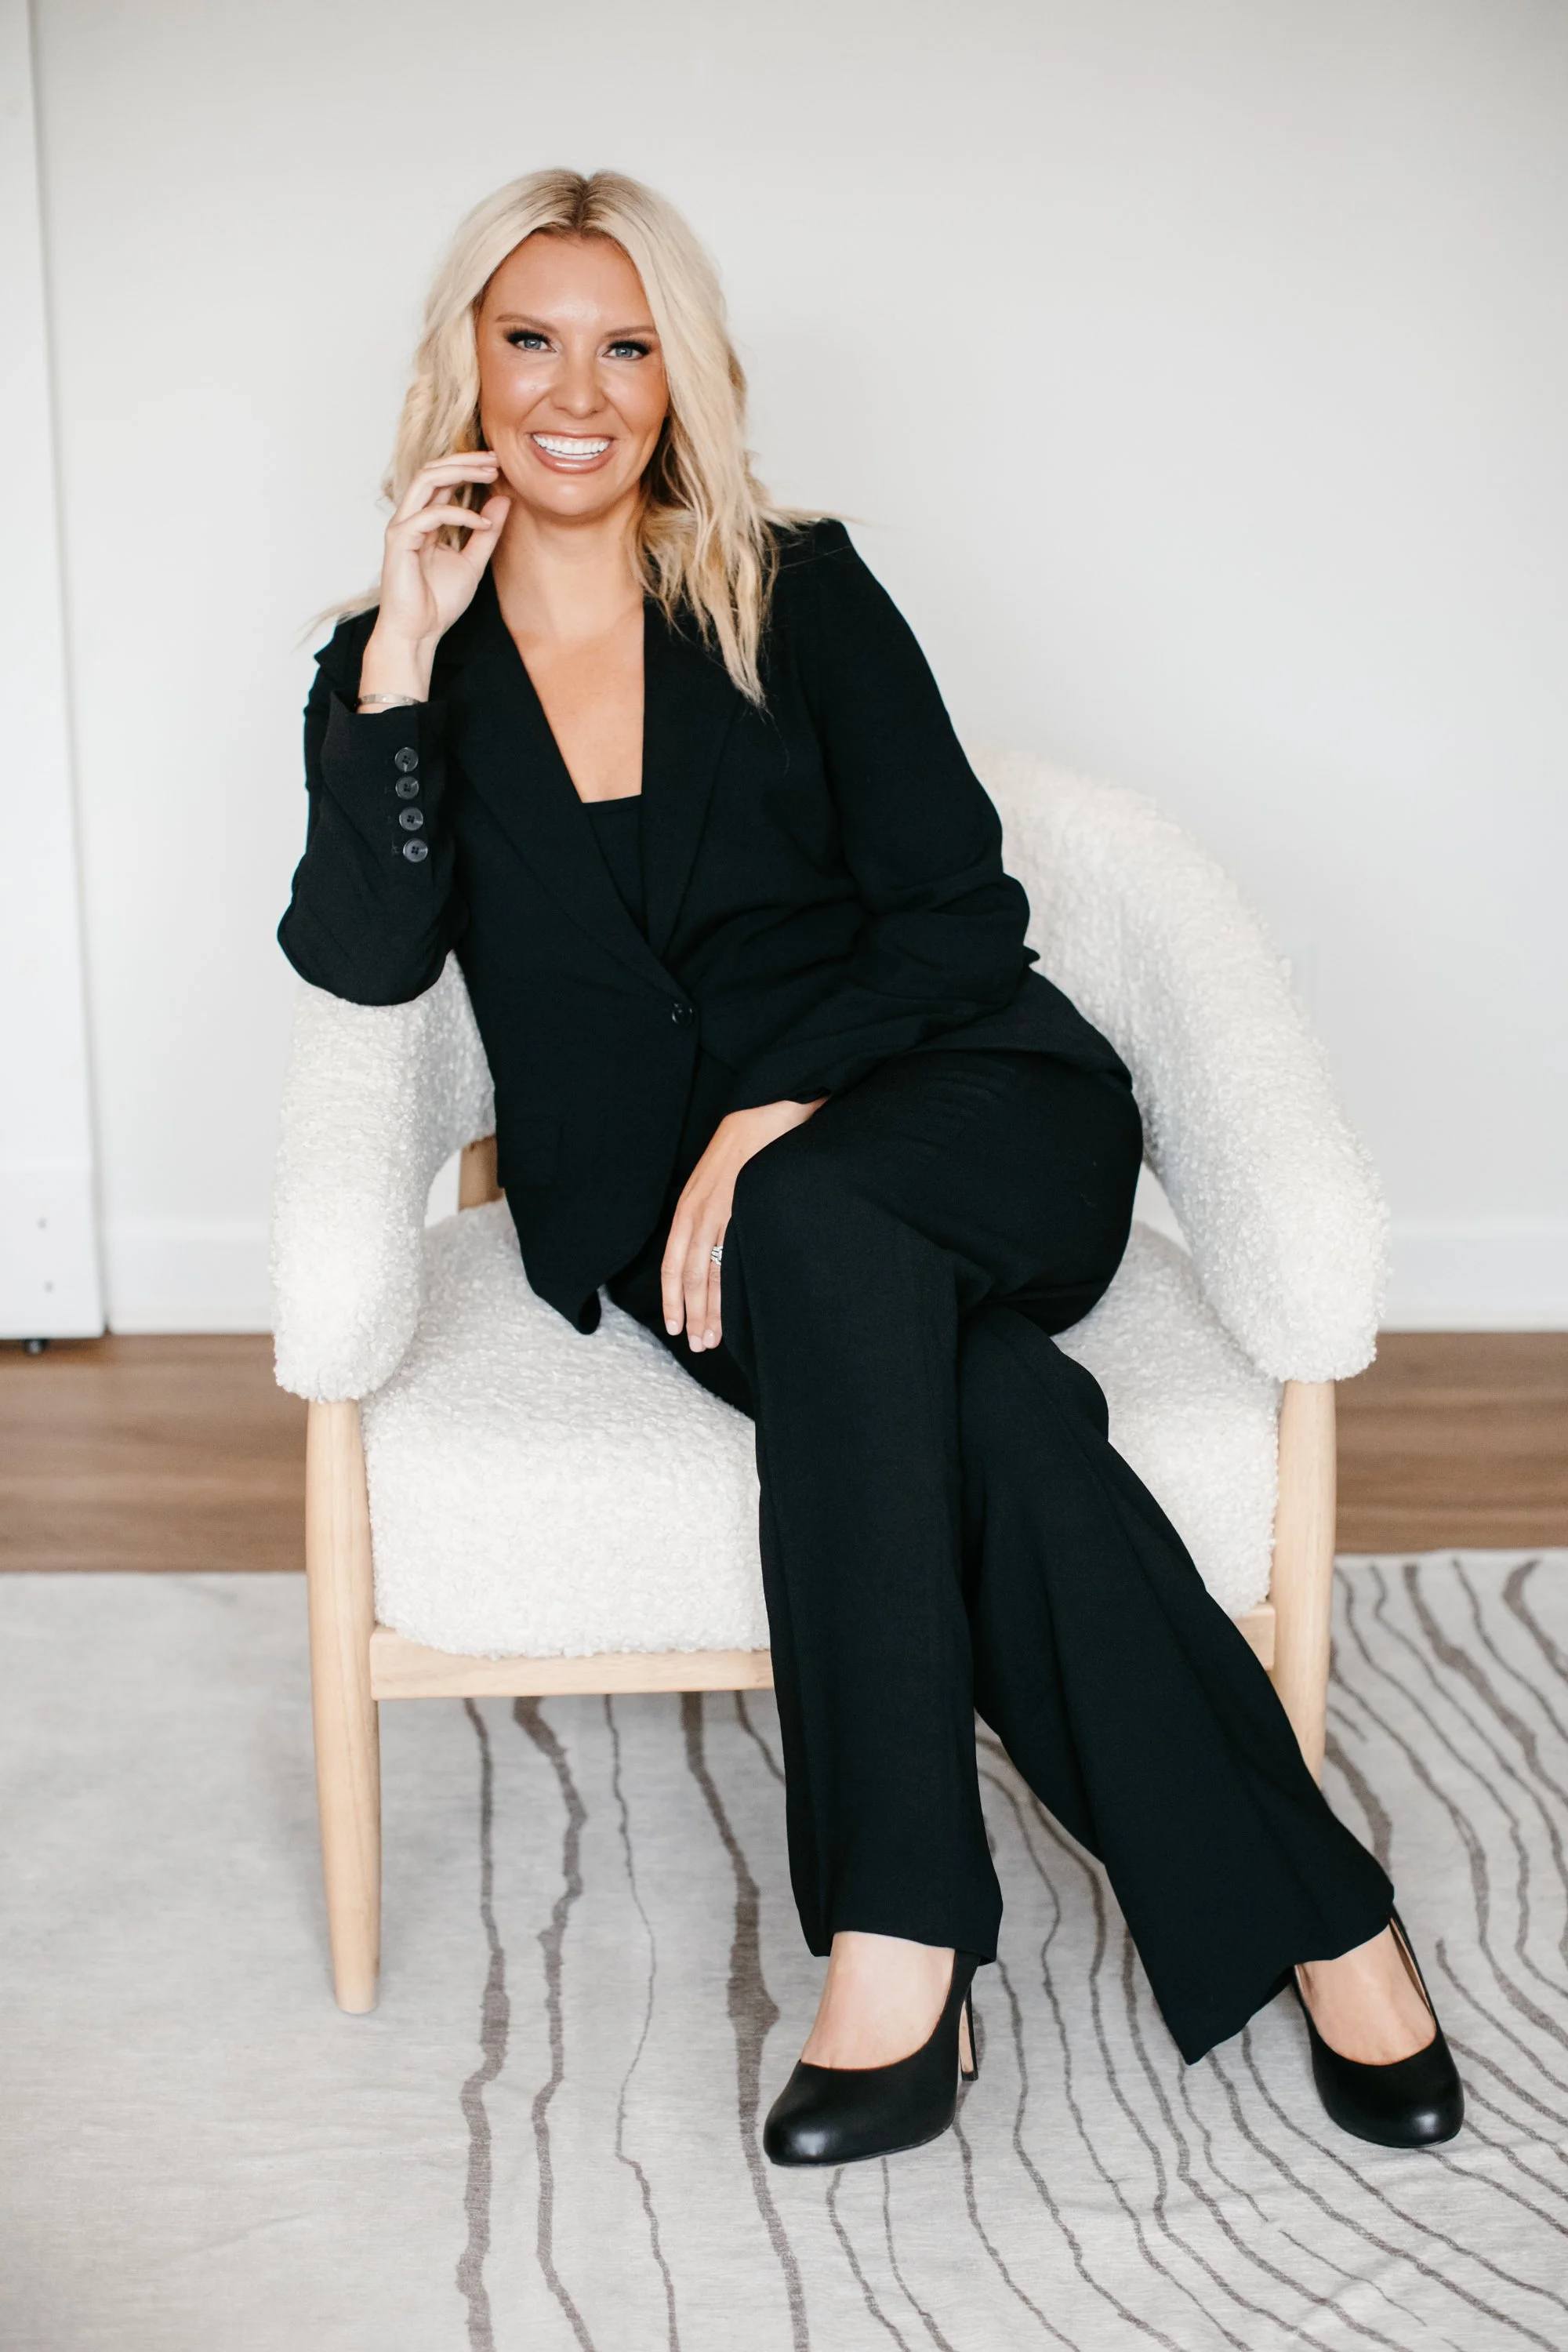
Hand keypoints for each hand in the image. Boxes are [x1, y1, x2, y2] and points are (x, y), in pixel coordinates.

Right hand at [359, 454, 510, 701]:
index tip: (498, 464)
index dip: (469, 466)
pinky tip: (483, 522)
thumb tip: (503, 501)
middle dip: (466, 461)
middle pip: (433, 470)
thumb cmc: (438, 603)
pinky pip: (431, 514)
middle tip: (497, 459)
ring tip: (490, 474)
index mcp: (424, 520)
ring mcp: (402, 527)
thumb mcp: (473, 562)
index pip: (443, 479)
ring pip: (426, 480)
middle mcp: (410, 518)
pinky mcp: (400, 541)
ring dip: (460, 472)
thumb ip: (486, 533)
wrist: (418, 633)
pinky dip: (460, 514)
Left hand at [661, 1098, 825, 1350]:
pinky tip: (734, 1307)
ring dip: (709, 1310)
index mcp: (690, 1206)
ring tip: (712, 1339)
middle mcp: (697, 1211)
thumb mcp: (723, 1178)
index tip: (676, 1326)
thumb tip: (723, 1244)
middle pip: (687, 1275)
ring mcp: (720, 1210)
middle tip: (699, 1345)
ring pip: (707, 1272)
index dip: (672, 1298)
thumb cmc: (752, 1143)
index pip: (673, 1264)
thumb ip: (719, 1210)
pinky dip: (729, 1286)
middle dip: (691, 1314)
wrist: (771, 1106)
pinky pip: (731, 1255)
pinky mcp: (743, 1206)